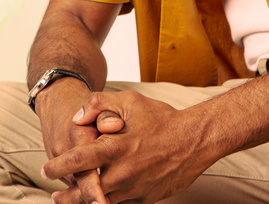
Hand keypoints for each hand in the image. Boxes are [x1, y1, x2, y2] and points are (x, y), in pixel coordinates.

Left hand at [42, 90, 213, 203]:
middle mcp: (122, 172)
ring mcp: (134, 189)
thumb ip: (100, 103)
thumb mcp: (132, 101)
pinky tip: (105, 197)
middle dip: (67, 195)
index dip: (58, 166)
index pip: (78, 160)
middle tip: (55, 195)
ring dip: (86, 202)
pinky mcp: (145, 199)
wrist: (194, 140)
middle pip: (85, 191)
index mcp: (116, 148)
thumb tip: (77, 117)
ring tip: (73, 200)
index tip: (46, 169)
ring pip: (102, 203)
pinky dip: (109, 202)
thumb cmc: (162, 119)